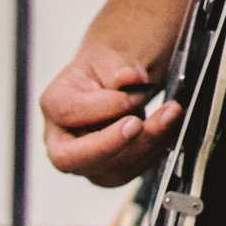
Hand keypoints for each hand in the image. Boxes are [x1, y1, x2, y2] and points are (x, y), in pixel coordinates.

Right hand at [40, 41, 181, 185]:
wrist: (121, 77)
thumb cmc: (110, 66)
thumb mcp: (114, 54)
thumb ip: (120, 67)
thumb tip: (128, 78)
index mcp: (55, 103)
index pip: (68, 113)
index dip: (103, 107)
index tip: (131, 95)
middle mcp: (62, 138)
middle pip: (73, 158)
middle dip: (112, 143)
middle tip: (139, 124)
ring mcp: (85, 159)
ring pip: (108, 170)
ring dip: (145, 144)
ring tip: (170, 114)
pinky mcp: (110, 168)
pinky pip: (131, 170)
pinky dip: (155, 149)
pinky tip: (169, 126)